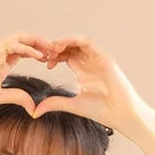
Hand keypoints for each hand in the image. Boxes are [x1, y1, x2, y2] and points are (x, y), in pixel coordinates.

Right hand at [0, 33, 53, 114]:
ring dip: (38, 42)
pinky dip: (27, 48)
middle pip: (25, 41)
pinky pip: (13, 45)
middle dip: (42, 44)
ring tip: (52, 50)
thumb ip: (17, 97)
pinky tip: (39, 56)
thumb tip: (33, 107)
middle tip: (58, 51)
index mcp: (1, 63)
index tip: (51, 61)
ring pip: (21, 38)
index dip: (39, 53)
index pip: (24, 51)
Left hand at [35, 35, 154, 154]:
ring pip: (78, 41)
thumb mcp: (72, 105)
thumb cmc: (101, 111)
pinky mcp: (104, 57)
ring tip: (52, 48)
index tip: (43, 63)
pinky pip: (87, 42)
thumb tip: (34, 111)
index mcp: (83, 72)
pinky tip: (62, 46)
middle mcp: (90, 63)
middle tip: (45, 53)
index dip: (54, 56)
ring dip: (63, 41)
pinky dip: (74, 40)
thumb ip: (54, 104)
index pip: (66, 56)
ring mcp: (97, 59)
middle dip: (56, 47)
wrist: (120, 114)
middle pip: (71, 47)